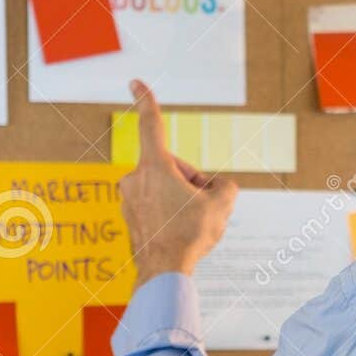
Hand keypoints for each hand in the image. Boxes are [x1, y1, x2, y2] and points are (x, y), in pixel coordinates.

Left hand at [118, 80, 236, 283]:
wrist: (163, 272)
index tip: (134, 82)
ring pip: (165, 188)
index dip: (146, 100)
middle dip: (191, 181)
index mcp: (155, 167)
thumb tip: (221, 187)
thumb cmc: (189, 236)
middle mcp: (136, 178)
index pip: (151, 125)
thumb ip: (226, 187)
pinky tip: (181, 233)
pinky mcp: (129, 216)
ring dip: (182, 198)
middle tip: (204, 206)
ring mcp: (129, 198)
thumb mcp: (221, 206)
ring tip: (192, 223)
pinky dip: (170, 212)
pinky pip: (156, 204)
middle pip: (173, 167)